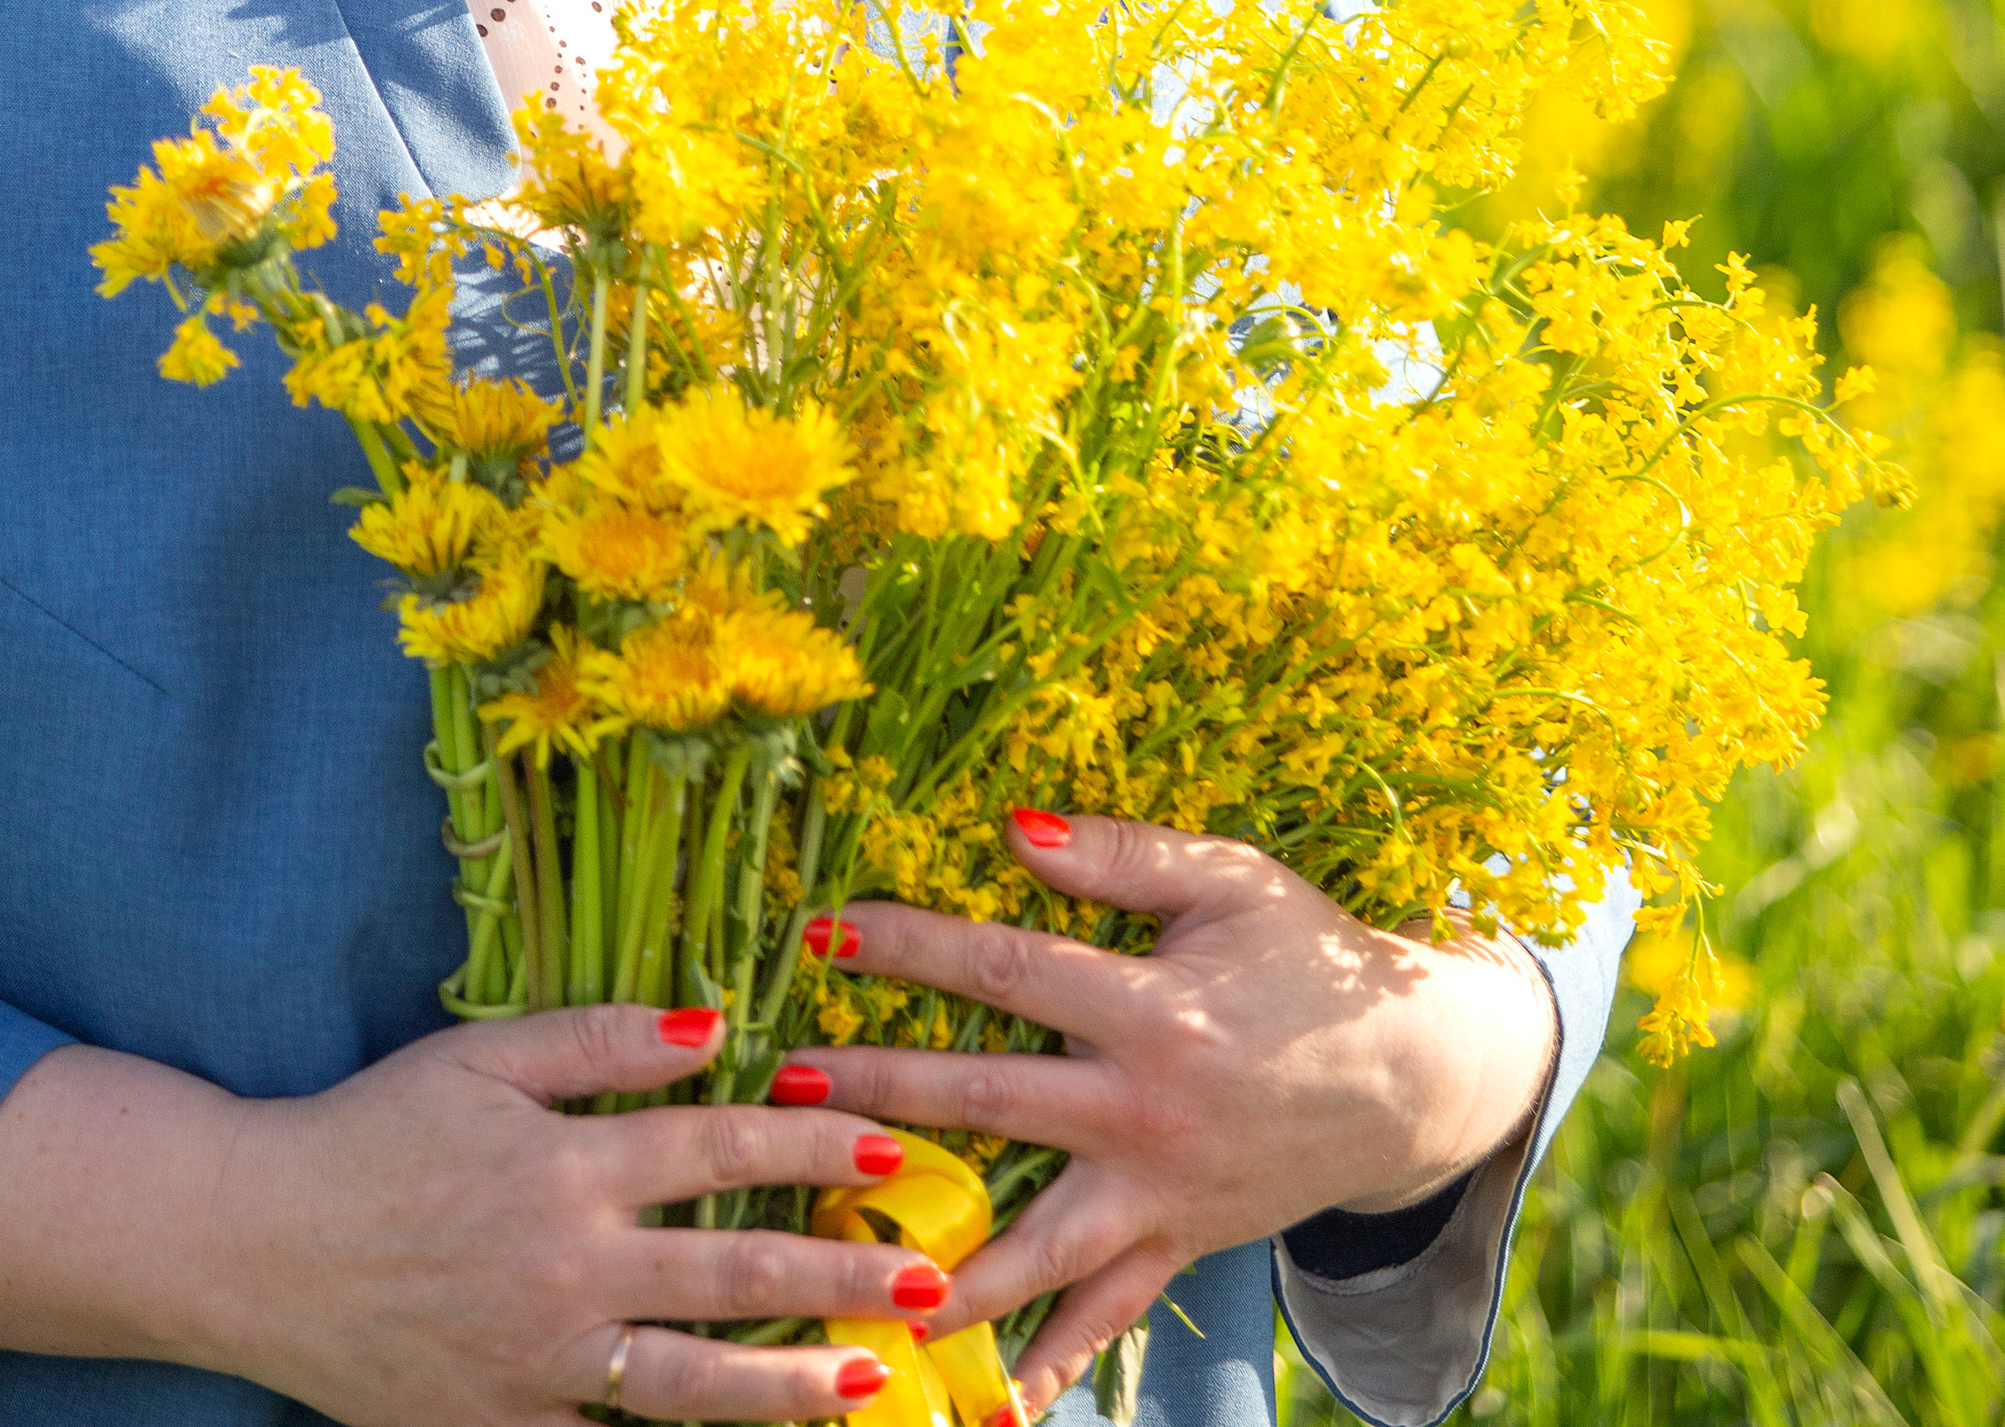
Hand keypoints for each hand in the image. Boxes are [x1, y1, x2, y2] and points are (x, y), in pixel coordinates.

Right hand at [202, 1000, 958, 1424]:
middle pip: (733, 1269)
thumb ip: (601, 1039)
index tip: (892, 1143)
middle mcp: (567, 1269)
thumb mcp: (480, 1055)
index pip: (722, 1146)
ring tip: (875, 1383)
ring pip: (692, 1384)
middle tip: (931, 1278)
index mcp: (567, 1166)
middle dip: (841, 1273)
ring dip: (794, 1383)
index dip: (815, 1140)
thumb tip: (717, 1026)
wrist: (255, 1244)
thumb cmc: (373, 1130)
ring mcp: (540, 1363)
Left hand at [792, 812, 1557, 1418]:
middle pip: (990, 1101)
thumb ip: (1119, 857)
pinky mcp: (1177, 1245)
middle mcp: (1144, 1110)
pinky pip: (1103, 1316)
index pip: (1002, 969)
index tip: (821, 934)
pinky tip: (981, 1408)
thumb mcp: (1228, 881)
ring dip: (938, 1257)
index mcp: (1148, 1007)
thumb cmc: (1307, 956)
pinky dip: (1045, 1367)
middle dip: (881, 1094)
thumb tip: (1012, 829)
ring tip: (850, 1271)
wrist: (1412, 1073)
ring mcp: (1159, 1192)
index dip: (908, 947)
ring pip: (1033, 1242)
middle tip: (786, 1092)